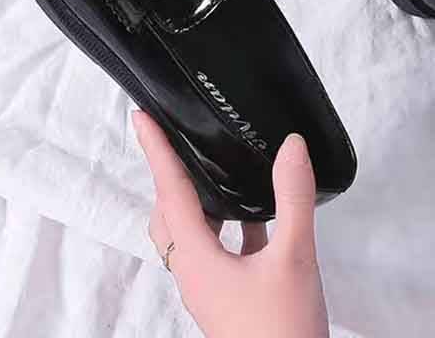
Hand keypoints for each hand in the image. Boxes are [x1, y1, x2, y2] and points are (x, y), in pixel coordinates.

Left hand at [133, 111, 328, 337]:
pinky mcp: (229, 294)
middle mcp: (193, 271)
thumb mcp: (294, 258)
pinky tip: (258, 217)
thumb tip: (291, 146)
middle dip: (168, 174)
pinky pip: (216, 248)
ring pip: (189, 232)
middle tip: (176, 141)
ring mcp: (209, 285)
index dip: (155, 150)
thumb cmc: (282, 329)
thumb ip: (293, 199)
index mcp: (196, 259)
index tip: (140, 117)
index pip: (169, 192)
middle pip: (167, 213)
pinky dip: (227, 224)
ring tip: (214, 172)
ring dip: (196, 199)